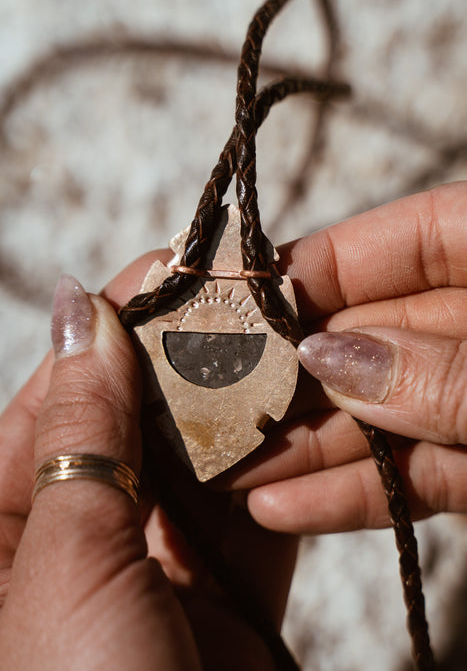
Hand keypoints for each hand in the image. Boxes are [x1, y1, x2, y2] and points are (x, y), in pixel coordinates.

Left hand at [0, 274, 296, 669]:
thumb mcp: (66, 560)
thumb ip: (85, 433)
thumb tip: (81, 310)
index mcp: (10, 526)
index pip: (62, 399)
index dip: (113, 330)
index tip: (169, 270)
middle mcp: (84, 536)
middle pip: (139, 423)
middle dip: (188, 362)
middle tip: (241, 298)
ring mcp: (158, 566)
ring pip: (203, 465)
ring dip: (243, 409)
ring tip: (284, 341)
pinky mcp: (227, 598)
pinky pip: (256, 518)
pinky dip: (282, 472)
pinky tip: (304, 417)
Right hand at [226, 182, 466, 534]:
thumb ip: (444, 371)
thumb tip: (326, 358)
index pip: (406, 240)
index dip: (319, 265)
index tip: (241, 295)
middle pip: (374, 337)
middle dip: (291, 371)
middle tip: (209, 394)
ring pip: (382, 416)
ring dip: (303, 446)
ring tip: (226, 466)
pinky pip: (415, 477)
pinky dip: (355, 493)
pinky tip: (280, 508)